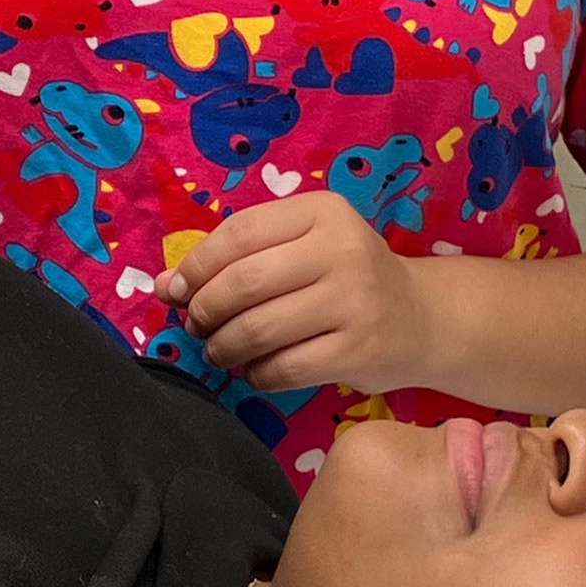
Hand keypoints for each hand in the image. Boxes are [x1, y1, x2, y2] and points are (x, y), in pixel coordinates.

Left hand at [166, 193, 441, 397]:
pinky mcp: (358, 351)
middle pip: (244, 283)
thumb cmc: (346, 278)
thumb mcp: (299, 250)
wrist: (420, 317)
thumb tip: (165, 286)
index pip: (240, 233)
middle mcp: (343, 250)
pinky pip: (283, 368)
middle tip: (198, 325)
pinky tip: (255, 369)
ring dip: (224, 346)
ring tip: (219, 350)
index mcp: (323, 212)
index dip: (197, 265)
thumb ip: (234, 260)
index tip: (178, 290)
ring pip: (258, 329)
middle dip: (205, 310)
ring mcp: (354, 302)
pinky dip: (255, 374)